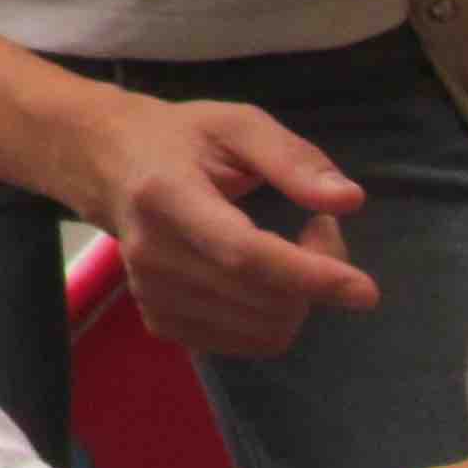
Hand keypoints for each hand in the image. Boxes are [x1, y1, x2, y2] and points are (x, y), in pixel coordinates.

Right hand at [78, 92, 379, 354]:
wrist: (103, 164)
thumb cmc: (177, 139)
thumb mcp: (236, 124)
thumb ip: (292, 158)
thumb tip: (349, 200)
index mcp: (167, 197)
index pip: (243, 254)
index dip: (307, 275)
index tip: (365, 290)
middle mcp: (153, 255)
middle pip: (262, 299)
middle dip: (318, 272)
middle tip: (320, 227)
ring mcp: (152, 295)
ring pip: (263, 329)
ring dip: (300, 298)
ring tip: (292, 250)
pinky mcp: (161, 320)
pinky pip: (246, 343)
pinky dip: (275, 317)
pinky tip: (265, 279)